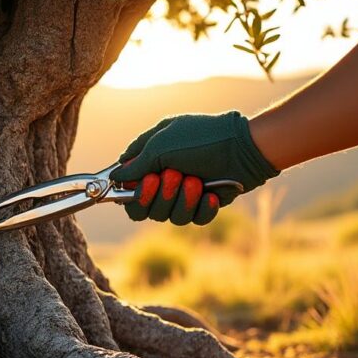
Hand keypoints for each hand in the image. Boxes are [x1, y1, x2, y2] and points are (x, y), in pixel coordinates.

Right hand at [110, 111, 279, 224]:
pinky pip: (193, 219)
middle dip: (159, 195)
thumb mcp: (162, 144)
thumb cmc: (200, 138)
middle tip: (174, 176)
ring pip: (168, 216)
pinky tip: (210, 194)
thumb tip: (115, 177)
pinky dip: (201, 208)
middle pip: (144, 209)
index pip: (126, 189)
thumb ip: (136, 164)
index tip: (146, 181)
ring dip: (182, 199)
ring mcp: (182, 194)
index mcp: (149, 162)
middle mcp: (163, 180)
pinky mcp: (202, 205)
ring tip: (196, 181)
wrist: (243, 146)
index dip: (132, 192)